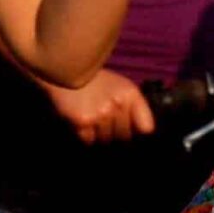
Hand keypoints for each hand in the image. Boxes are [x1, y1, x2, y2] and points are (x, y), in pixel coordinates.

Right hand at [42, 67, 156, 145]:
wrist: (67, 71)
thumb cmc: (96, 81)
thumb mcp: (121, 86)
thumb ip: (134, 107)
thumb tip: (141, 133)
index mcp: (130, 94)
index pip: (146, 127)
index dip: (139, 133)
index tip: (133, 133)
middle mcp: (118, 105)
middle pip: (125, 137)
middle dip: (116, 133)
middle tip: (105, 121)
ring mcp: (100, 114)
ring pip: (106, 140)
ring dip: (100, 134)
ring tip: (93, 118)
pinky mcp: (83, 122)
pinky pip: (89, 141)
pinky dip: (85, 136)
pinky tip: (83, 122)